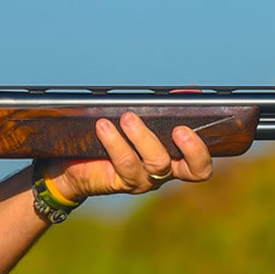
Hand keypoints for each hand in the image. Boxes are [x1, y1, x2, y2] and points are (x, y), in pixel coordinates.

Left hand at [42, 112, 215, 203]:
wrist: (72, 163)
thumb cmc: (111, 137)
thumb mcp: (139, 119)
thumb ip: (163, 108)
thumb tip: (188, 92)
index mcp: (175, 158)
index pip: (201, 165)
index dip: (202, 151)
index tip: (189, 128)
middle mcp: (163, 173)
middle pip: (192, 170)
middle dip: (191, 149)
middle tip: (179, 129)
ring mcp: (143, 180)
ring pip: (156, 163)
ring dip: (143, 137)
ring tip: (128, 117)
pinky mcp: (120, 181)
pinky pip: (124, 163)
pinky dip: (115, 141)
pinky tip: (103, 126)